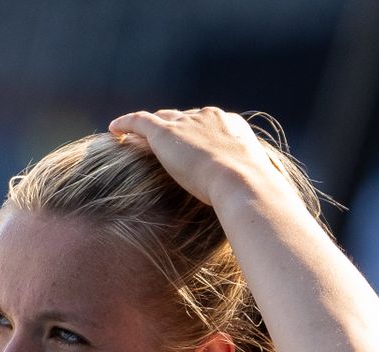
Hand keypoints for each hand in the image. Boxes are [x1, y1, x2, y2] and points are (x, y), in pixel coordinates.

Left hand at [105, 107, 292, 208]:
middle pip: (184, 118)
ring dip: (148, 128)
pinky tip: (113, 129)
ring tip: (131, 137)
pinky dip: (126, 123)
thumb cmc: (255, 192)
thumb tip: (265, 207)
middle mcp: (210, 117)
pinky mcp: (166, 132)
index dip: (195, 133)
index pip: (208, 124)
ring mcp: (187, 123)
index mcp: (233, 126)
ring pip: (161, 120)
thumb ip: (251, 189)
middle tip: (157, 142)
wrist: (243, 182)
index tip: (187, 144)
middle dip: (171, 127)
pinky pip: (139, 121)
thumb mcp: (256, 189)